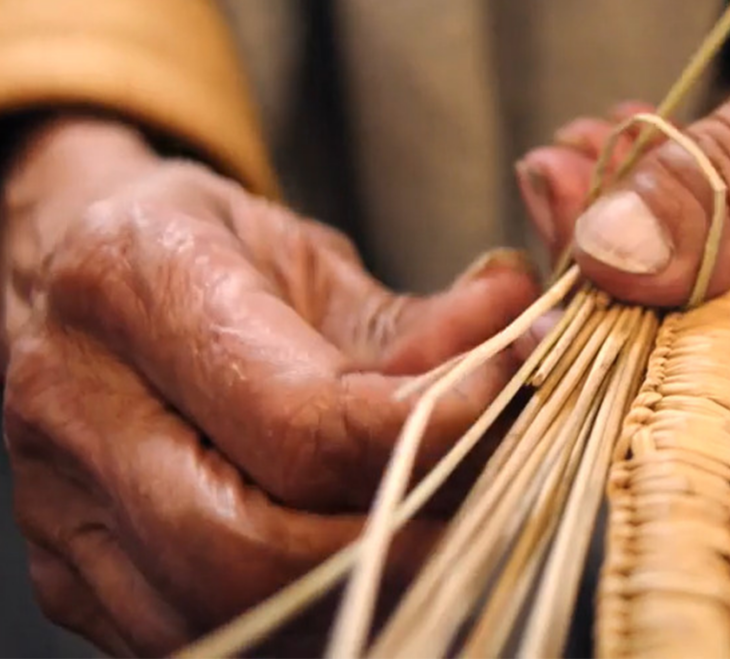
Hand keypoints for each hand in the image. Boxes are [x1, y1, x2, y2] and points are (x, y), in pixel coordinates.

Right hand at [2, 117, 539, 654]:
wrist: (66, 271)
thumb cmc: (202, 253)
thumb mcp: (310, 251)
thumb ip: (421, 315)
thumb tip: (529, 333)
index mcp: (135, 285)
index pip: (301, 422)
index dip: (431, 439)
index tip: (512, 411)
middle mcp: (74, 404)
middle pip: (252, 548)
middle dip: (398, 545)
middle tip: (493, 507)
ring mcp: (59, 508)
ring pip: (219, 617)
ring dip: (356, 599)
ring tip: (446, 546)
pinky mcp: (69, 577)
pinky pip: (193, 641)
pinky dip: (300, 625)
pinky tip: (369, 578)